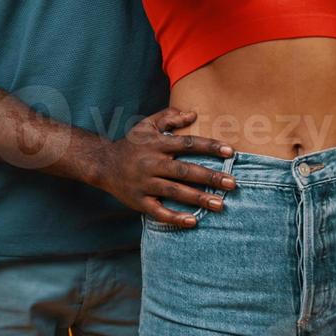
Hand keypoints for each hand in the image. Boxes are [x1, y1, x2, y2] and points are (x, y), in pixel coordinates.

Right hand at [96, 106, 235, 228]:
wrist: (103, 164)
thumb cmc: (131, 143)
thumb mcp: (146, 125)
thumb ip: (169, 118)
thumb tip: (193, 114)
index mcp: (156, 144)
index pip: (187, 144)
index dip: (209, 147)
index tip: (230, 152)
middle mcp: (151, 163)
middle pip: (185, 171)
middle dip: (210, 177)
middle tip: (232, 183)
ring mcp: (145, 184)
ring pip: (175, 192)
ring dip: (198, 199)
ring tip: (220, 204)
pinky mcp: (139, 201)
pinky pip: (159, 211)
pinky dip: (175, 217)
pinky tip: (193, 221)